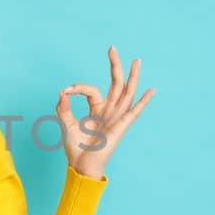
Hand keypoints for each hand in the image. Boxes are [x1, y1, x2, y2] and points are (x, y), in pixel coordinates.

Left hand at [56, 46, 155, 178]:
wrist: (80, 166)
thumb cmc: (75, 148)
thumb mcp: (66, 123)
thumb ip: (63, 107)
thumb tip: (63, 91)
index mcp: (97, 110)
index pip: (91, 90)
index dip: (78, 87)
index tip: (66, 90)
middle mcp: (109, 112)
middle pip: (116, 84)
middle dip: (115, 66)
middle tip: (112, 48)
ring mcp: (116, 118)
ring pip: (126, 93)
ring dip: (132, 77)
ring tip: (137, 60)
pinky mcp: (120, 127)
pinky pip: (134, 112)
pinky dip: (143, 102)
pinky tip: (151, 90)